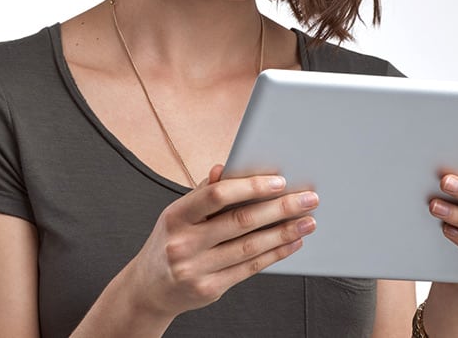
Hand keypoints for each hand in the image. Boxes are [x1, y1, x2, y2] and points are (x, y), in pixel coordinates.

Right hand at [123, 164, 317, 318]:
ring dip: (284, 232)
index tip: (279, 181)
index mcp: (175, 216)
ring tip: (307, 221)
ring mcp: (196, 268)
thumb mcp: (177, 215)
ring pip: (250, 247)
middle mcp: (183, 243)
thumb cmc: (169, 242)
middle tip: (307, 199)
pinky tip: (291, 242)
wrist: (149, 288)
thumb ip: (202, 193)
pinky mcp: (209, 288)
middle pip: (241, 221)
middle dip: (280, 208)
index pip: (216, 195)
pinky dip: (275, 254)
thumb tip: (224, 169)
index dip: (250, 187)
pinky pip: (250, 268)